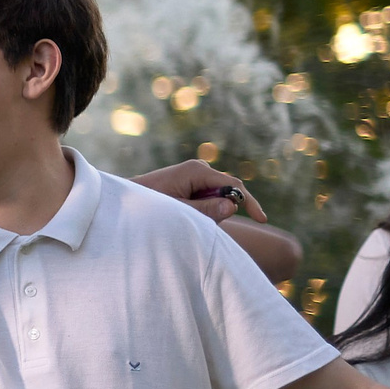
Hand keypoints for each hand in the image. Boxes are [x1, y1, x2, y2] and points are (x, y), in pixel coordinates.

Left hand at [133, 160, 268, 223]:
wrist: (127, 199)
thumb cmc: (150, 205)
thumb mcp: (179, 211)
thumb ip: (205, 210)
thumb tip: (232, 206)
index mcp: (197, 170)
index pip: (234, 185)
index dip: (248, 202)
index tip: (261, 219)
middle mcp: (200, 168)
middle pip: (227, 191)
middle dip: (220, 209)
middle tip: (197, 220)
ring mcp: (196, 173)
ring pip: (218, 196)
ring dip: (209, 210)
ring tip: (185, 215)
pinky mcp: (193, 180)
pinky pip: (208, 196)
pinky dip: (203, 208)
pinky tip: (185, 210)